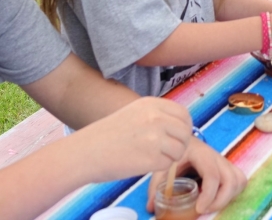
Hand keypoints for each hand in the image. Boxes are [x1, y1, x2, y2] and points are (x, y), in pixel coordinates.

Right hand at [72, 97, 191, 182]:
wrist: (85, 152)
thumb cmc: (107, 135)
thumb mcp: (133, 112)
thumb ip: (156, 115)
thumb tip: (181, 125)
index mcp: (152, 104)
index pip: (184, 114)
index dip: (184, 127)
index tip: (176, 136)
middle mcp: (156, 118)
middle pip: (185, 131)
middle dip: (180, 143)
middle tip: (167, 150)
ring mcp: (155, 138)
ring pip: (180, 149)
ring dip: (171, 156)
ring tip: (153, 157)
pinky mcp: (151, 158)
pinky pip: (168, 164)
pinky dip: (160, 167)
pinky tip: (144, 163)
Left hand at [147, 140, 246, 213]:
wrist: (181, 136)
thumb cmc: (173, 152)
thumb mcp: (163, 166)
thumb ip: (156, 186)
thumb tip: (150, 208)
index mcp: (201, 153)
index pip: (212, 175)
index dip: (208, 194)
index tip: (199, 209)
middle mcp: (216, 157)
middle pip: (232, 179)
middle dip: (221, 200)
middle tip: (204, 210)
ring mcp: (224, 161)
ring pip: (239, 180)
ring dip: (229, 196)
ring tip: (211, 205)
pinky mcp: (227, 167)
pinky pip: (240, 180)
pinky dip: (232, 193)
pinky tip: (216, 198)